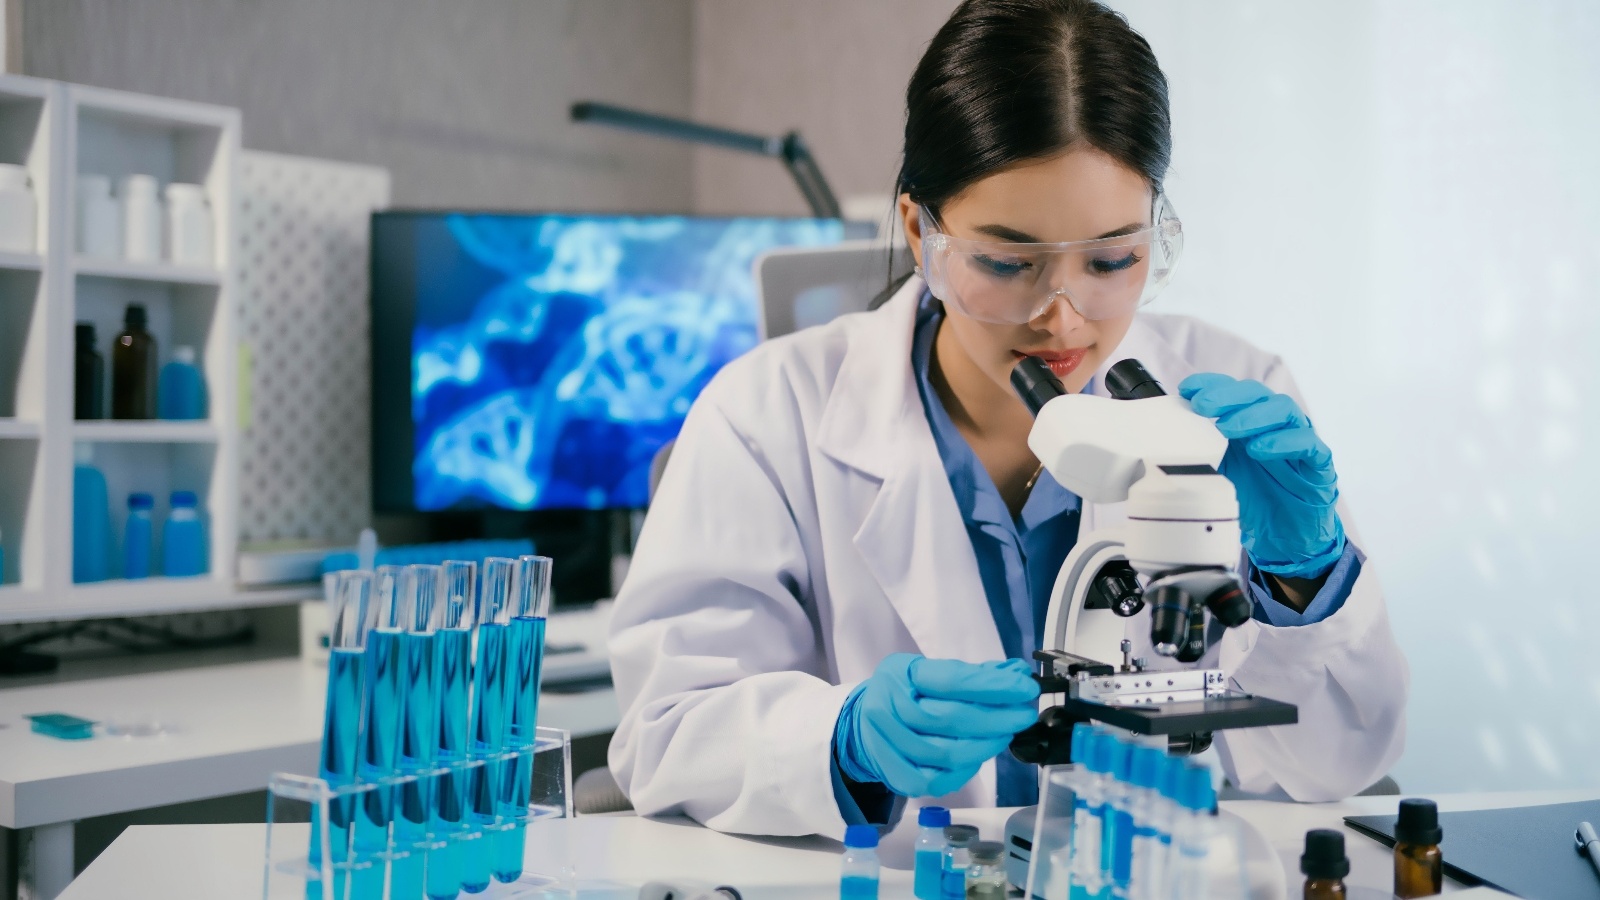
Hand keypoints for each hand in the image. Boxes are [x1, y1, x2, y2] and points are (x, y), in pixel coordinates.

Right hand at [835, 654, 1039, 797]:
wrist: (862, 726)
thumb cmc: (905, 694)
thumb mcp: (929, 672)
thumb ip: (971, 674)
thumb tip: (1015, 675)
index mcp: (898, 674)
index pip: (952, 681)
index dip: (993, 686)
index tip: (1025, 689)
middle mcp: (886, 708)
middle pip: (951, 719)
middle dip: (997, 718)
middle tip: (1023, 715)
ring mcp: (888, 745)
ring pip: (947, 753)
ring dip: (986, 746)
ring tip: (1005, 734)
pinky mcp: (895, 776)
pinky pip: (939, 780)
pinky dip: (966, 770)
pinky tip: (979, 755)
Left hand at [1178, 373, 1345, 579]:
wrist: (1287, 538)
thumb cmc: (1253, 500)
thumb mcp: (1218, 475)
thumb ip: (1199, 457)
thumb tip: (1160, 449)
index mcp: (1251, 424)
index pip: (1233, 393)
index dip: (1212, 385)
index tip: (1187, 388)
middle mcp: (1275, 426)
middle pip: (1257, 394)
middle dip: (1229, 396)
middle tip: (1204, 406)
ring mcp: (1299, 442)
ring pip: (1284, 410)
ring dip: (1253, 415)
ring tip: (1228, 427)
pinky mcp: (1318, 464)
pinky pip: (1309, 444)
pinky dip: (1285, 442)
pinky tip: (1260, 449)